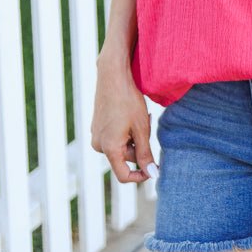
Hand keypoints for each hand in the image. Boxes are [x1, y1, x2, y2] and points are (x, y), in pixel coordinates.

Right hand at [91, 52, 158, 182]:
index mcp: (109, 148)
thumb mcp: (142, 129)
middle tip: (147, 126)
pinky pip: (114, 138)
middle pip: (125, 159)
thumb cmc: (128, 101)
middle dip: (139, 148)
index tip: (155, 167)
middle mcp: (99, 145)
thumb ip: (146, 154)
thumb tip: (152, 174)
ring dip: (133, 139)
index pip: (124, 175)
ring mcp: (96, 135)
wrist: (112, 76)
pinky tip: (130, 116)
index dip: (141, 176)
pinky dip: (126, 132)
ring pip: (121, 147)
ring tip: (140, 119)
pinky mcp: (97, 127)